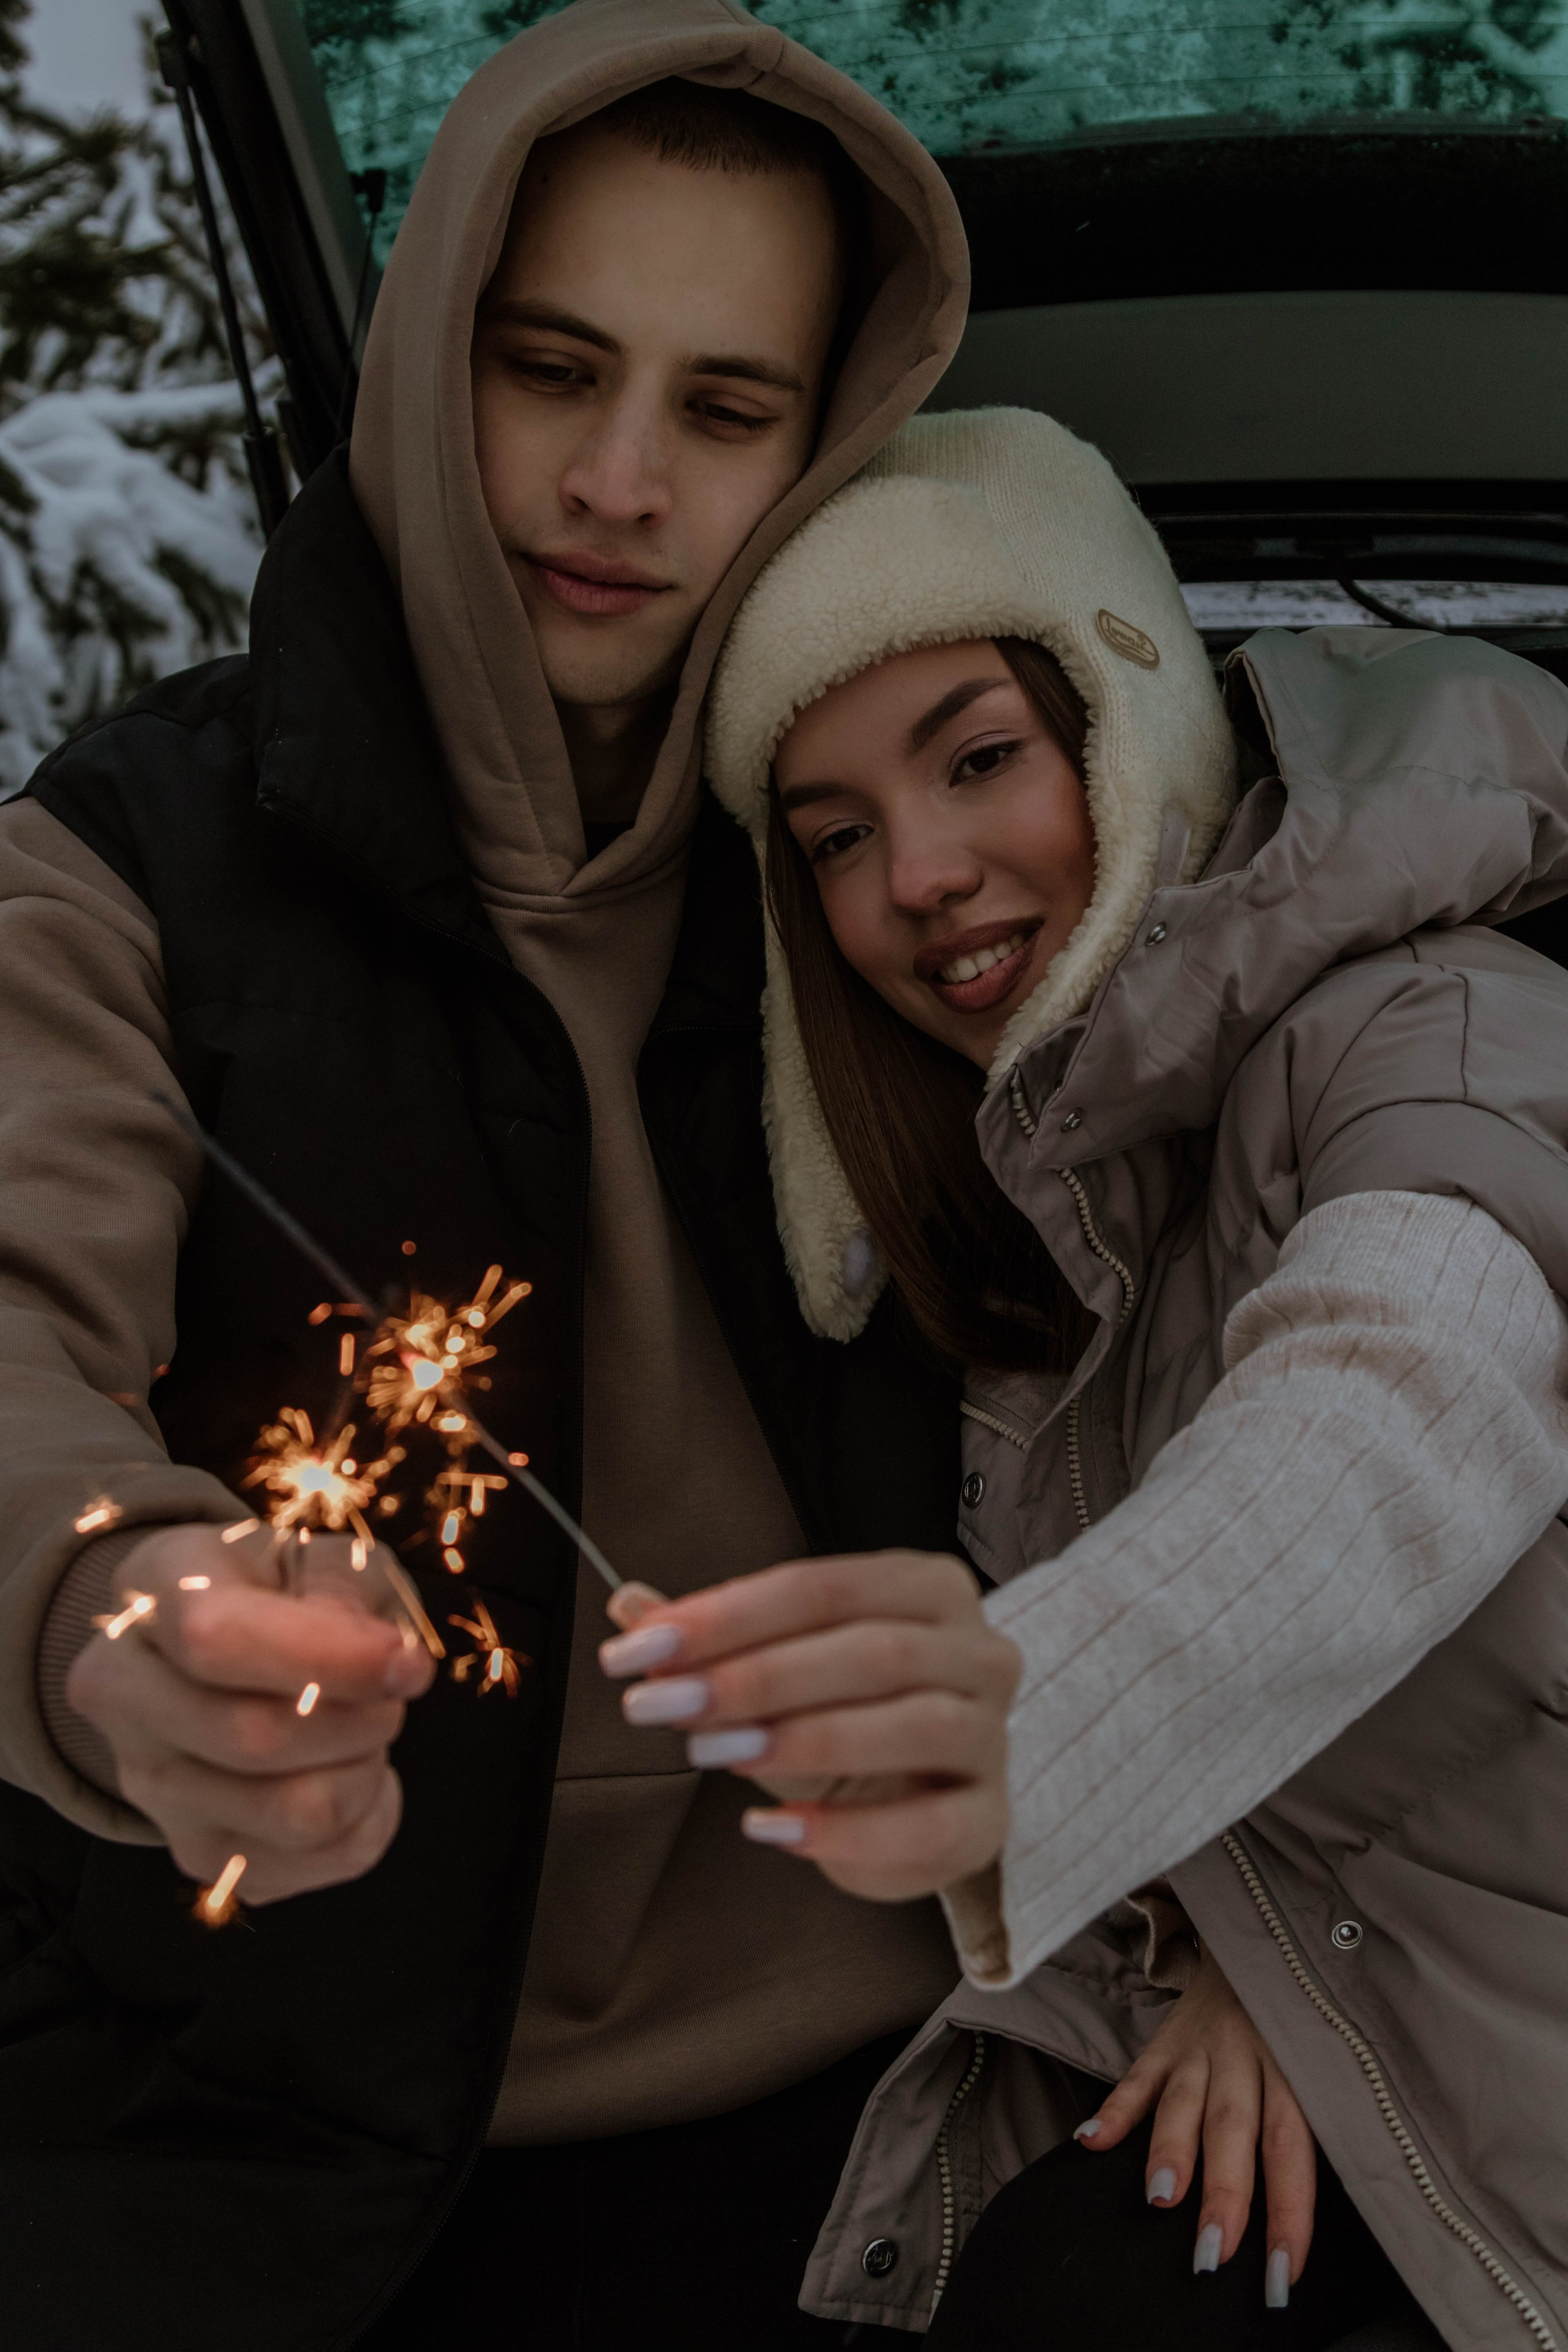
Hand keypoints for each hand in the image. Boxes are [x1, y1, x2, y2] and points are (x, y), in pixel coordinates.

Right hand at [65, 1521, 433, 1902]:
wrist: (218, 1655)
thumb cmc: (282, 1593)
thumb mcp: (322, 1556)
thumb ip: (348, 1590)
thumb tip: (384, 1663)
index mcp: (151, 1598)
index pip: (215, 1641)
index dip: (328, 1658)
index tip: (408, 1666)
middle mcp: (125, 1696)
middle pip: (257, 1740)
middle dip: (362, 1718)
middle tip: (389, 1691)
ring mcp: (152, 1787)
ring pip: (298, 1815)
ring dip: (367, 1769)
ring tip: (362, 1728)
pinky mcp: (200, 1854)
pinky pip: (321, 1861)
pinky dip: (368, 1817)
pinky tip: (349, 1769)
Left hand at [598, 1551, 1020, 1901]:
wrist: (919, 1802)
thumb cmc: (847, 1718)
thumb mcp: (776, 1671)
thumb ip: (712, 1643)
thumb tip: (629, 1606)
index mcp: (926, 1589)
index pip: (823, 1586)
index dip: (729, 1614)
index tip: (643, 1647)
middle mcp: (976, 1651)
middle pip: (870, 1650)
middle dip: (757, 1676)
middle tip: (668, 1702)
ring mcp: (992, 1735)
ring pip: (913, 1724)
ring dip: (804, 1739)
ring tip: (718, 1752)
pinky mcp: (990, 1819)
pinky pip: (932, 1825)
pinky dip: (848, 1832)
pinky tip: (774, 1830)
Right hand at [1075, 1946, 1315, 2305]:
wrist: (1256, 1946)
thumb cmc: (1293, 2031)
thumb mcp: (1316, 2067)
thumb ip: (1305, 2126)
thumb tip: (1298, 2220)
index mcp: (1293, 2068)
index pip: (1290, 2146)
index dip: (1289, 2210)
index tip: (1282, 2272)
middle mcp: (1245, 2056)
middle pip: (1234, 2128)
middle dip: (1224, 2193)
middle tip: (1214, 2252)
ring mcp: (1198, 2047)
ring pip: (1183, 2101)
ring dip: (1170, 2150)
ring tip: (1161, 2198)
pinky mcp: (1161, 2040)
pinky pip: (1135, 2075)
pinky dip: (1113, 2109)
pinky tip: (1092, 2142)